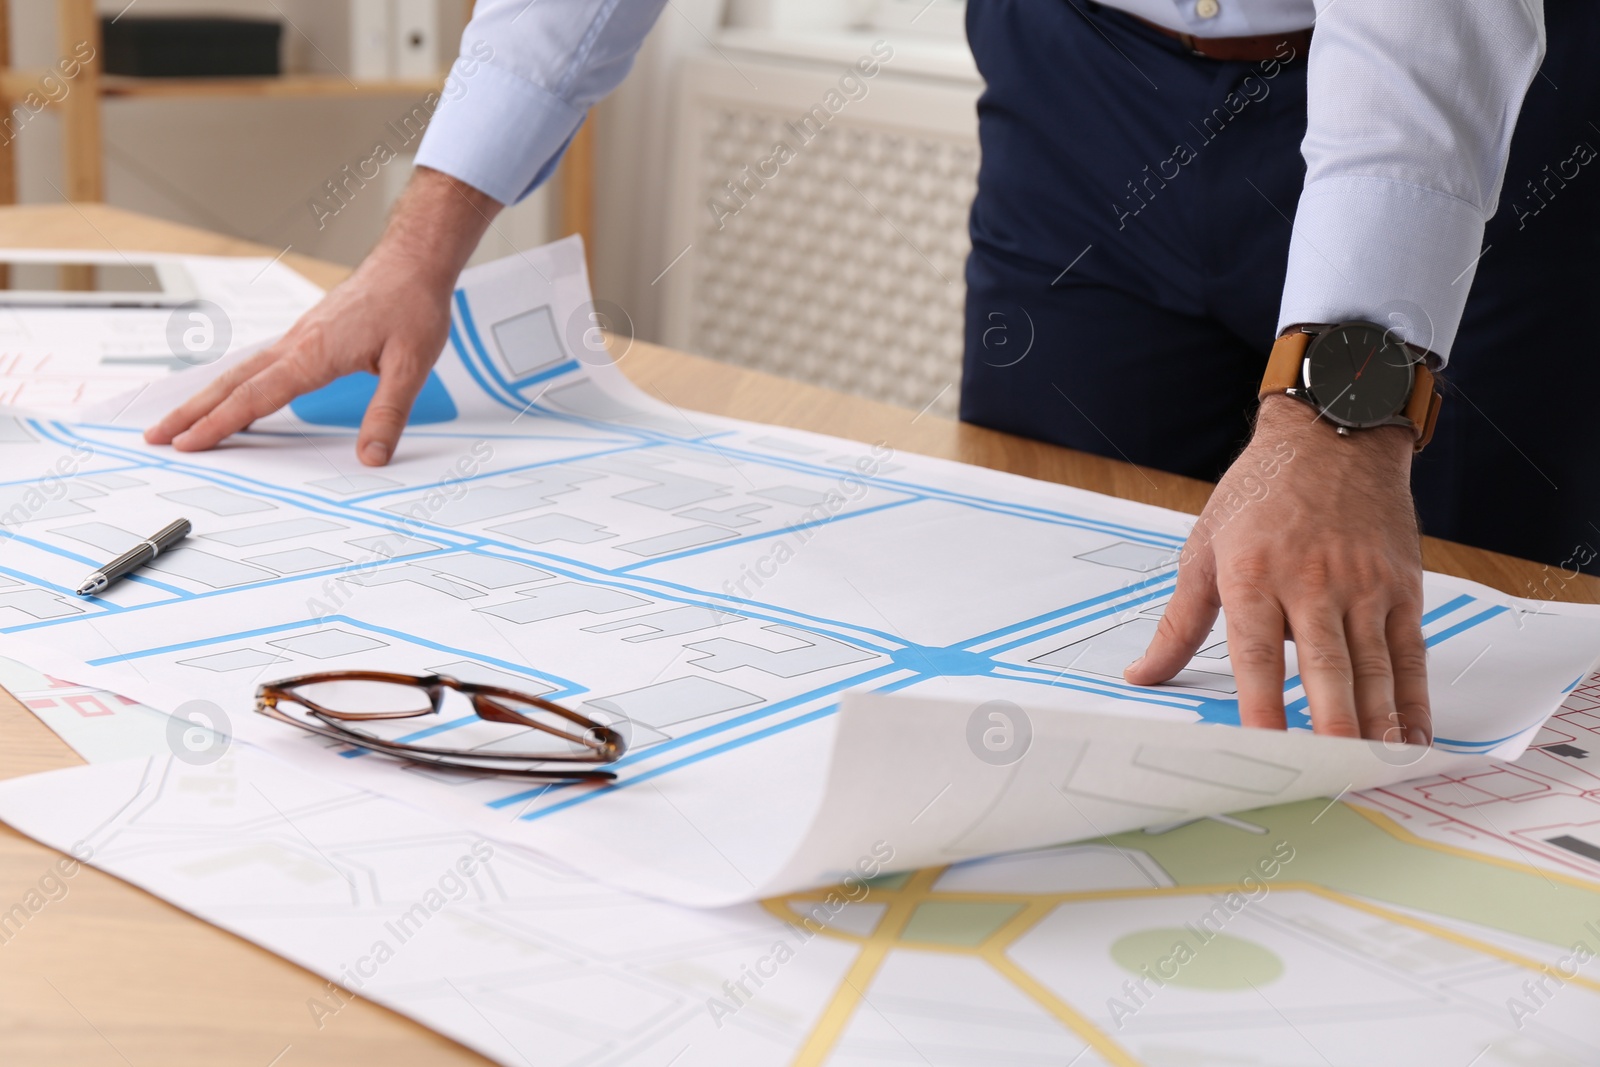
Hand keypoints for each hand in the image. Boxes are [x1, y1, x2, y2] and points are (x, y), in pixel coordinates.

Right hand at [144, 168, 501, 465]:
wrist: (413, 261)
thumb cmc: (412, 305)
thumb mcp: (411, 366)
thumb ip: (388, 413)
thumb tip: (371, 456)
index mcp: (314, 354)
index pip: (256, 396)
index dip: (219, 424)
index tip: (187, 444)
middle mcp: (297, 343)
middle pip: (232, 382)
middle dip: (192, 411)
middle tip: (157, 435)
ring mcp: (299, 337)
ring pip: (242, 370)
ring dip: (208, 397)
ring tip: (181, 420)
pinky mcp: (308, 333)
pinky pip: (260, 363)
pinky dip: (236, 382)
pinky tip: (235, 395)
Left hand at [1125, 396, 1428, 743]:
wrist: (1333, 436)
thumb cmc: (1259, 494)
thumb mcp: (1204, 548)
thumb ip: (1179, 622)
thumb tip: (1142, 675)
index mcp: (1253, 574)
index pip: (1256, 654)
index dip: (1262, 705)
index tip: (1265, 747)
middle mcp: (1312, 581)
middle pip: (1324, 666)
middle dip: (1329, 724)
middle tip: (1330, 772)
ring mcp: (1363, 585)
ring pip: (1373, 667)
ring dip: (1375, 722)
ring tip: (1371, 766)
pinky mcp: (1401, 587)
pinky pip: (1410, 653)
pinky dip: (1413, 698)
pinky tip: (1409, 734)